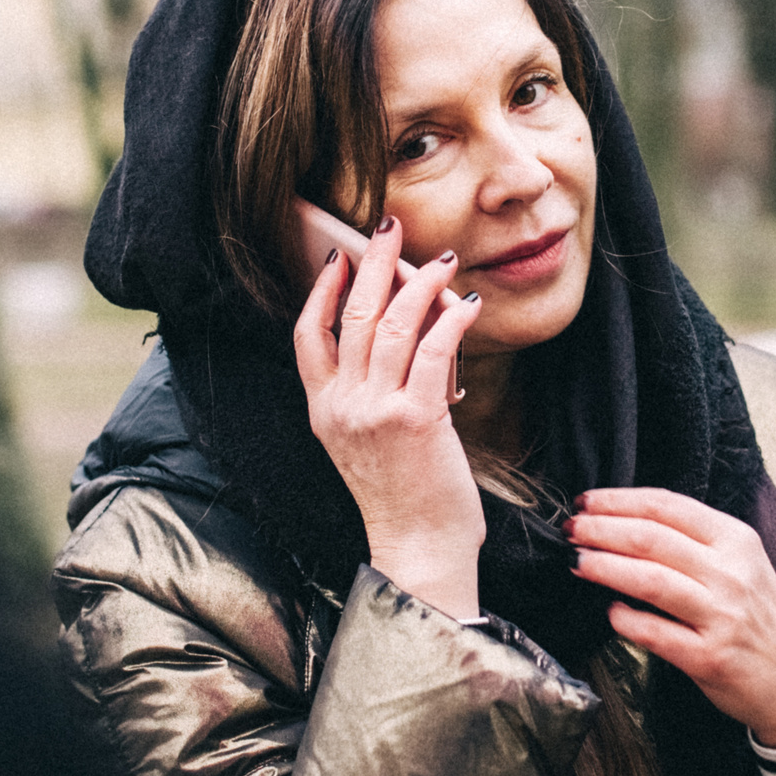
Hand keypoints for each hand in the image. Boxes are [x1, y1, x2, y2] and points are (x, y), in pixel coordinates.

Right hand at [295, 216, 485, 619]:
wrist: (419, 548)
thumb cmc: (403, 494)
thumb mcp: (364, 441)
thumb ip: (368, 391)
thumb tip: (407, 328)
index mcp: (323, 410)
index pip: (307, 336)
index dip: (321, 289)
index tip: (340, 257)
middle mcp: (343, 406)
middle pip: (354, 315)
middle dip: (373, 263)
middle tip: (390, 227)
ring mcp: (376, 411)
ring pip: (396, 324)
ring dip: (421, 282)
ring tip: (442, 260)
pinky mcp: (416, 419)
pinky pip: (435, 350)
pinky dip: (453, 318)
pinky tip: (468, 304)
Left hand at [566, 488, 775, 745]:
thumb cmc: (760, 620)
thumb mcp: (742, 565)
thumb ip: (696, 544)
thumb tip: (627, 523)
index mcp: (737, 540)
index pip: (667, 506)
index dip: (619, 500)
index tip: (587, 501)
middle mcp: (731, 573)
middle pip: (651, 537)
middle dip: (601, 529)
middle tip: (571, 529)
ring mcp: (721, 616)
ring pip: (649, 580)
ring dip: (603, 567)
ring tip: (576, 562)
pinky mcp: (709, 657)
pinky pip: (654, 633)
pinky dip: (624, 620)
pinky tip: (609, 612)